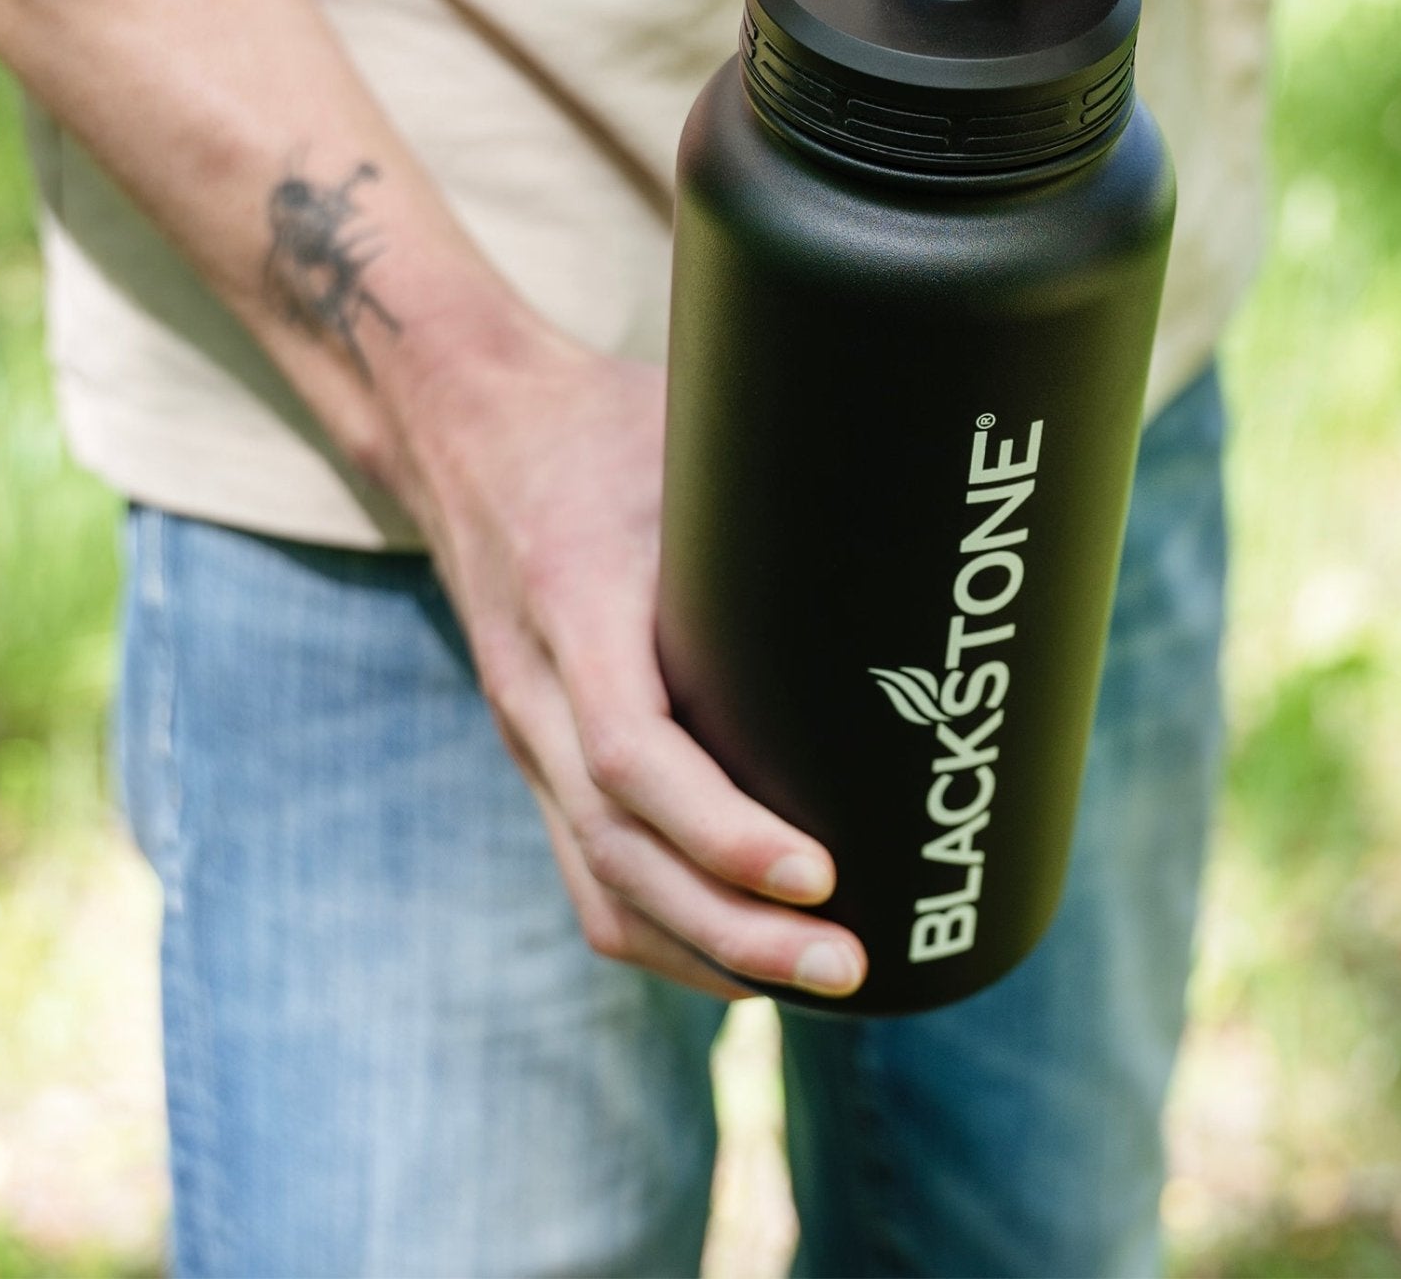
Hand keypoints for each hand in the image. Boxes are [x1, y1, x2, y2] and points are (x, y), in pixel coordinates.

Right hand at [393, 323, 867, 1001]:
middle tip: (854, 963)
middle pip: (621, 852)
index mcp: (574, 595)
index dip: (723, 828)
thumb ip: (785, 464)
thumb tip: (932, 482)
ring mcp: (529, 732)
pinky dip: (666, 934)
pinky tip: (744, 961)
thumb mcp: (687, 421)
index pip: (631, 748)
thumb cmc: (603, 420)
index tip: (821, 870)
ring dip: (707, 954)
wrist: (467, 428)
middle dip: (737, 930)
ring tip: (824, 980)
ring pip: (601, 885)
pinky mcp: (541, 752)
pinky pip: (587, 873)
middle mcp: (537, 685)